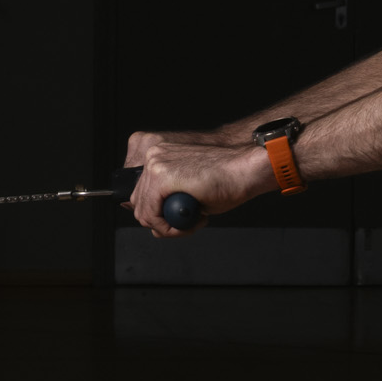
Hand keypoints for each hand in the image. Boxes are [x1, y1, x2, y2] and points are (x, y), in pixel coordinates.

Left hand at [123, 131, 277, 237]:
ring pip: (143, 212)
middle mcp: (152, 155)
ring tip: (193, 220)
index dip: (154, 210)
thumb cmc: (225, 178)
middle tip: (186, 221)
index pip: (138, 191)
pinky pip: (152, 216)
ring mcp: (155, 165)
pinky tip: (193, 220)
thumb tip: (152, 218)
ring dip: (167, 225)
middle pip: (137, 202)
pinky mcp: (161, 177)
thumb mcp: (186, 186)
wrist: (244, 169)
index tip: (172, 217)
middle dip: (160, 220)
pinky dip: (170, 227)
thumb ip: (166, 197)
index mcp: (156, 153)